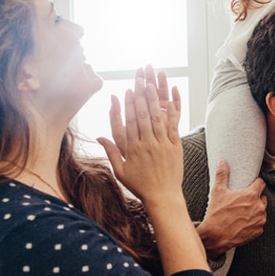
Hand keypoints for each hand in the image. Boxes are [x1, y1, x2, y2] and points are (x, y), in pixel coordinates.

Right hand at [98, 66, 182, 206]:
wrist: (162, 197)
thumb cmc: (140, 185)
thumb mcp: (120, 171)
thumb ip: (110, 152)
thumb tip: (99, 137)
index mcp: (133, 149)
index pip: (130, 122)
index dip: (129, 104)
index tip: (128, 90)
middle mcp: (148, 144)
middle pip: (143, 115)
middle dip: (141, 95)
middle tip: (139, 79)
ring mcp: (162, 144)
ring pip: (157, 117)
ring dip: (154, 98)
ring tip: (152, 83)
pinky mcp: (175, 146)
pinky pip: (173, 125)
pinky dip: (173, 110)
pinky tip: (171, 97)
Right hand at [196, 160, 266, 256]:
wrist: (216, 236)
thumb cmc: (217, 213)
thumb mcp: (218, 192)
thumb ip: (222, 175)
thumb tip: (222, 162)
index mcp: (251, 195)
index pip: (261, 183)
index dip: (255, 184)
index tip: (250, 186)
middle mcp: (259, 207)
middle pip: (262, 198)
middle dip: (255, 198)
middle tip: (243, 201)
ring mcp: (260, 220)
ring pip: (262, 211)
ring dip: (255, 211)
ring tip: (242, 213)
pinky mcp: (259, 231)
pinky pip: (259, 223)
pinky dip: (254, 223)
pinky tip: (243, 223)